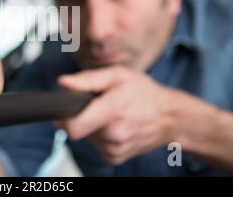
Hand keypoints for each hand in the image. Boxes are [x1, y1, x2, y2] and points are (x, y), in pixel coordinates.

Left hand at [57, 66, 175, 164]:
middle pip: (77, 128)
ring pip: (85, 136)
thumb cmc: (144, 93)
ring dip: (92, 124)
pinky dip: (100, 134)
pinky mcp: (114, 157)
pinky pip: (95, 144)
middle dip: (82, 115)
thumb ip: (87, 80)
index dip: (64, 117)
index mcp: (112, 111)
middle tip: (99, 104)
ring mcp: (114, 149)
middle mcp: (113, 135)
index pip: (74, 127)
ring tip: (111, 113)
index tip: (66, 108)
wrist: (170, 118)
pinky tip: (115, 125)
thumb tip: (62, 83)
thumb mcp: (116, 75)